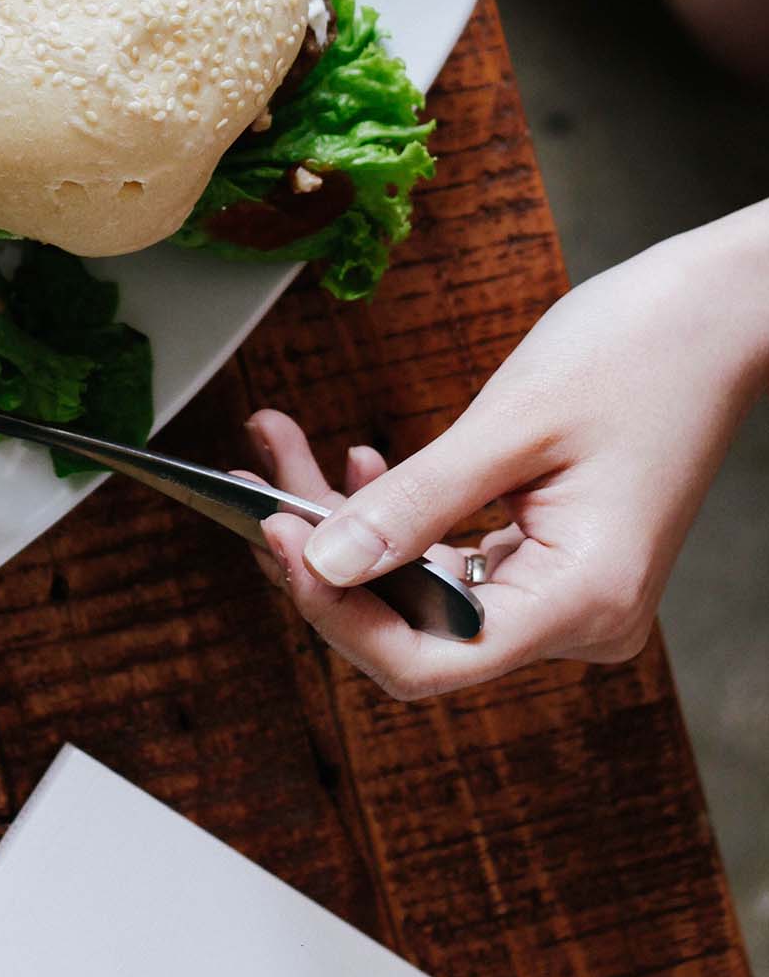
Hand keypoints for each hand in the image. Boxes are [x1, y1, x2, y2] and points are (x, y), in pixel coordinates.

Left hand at [249, 206, 768, 699]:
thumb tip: (319, 566)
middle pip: (414, 630)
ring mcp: (566, 596)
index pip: (426, 662)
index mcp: (581, 602)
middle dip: (325, 557)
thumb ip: (412, 504)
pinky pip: (452, 562)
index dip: (336, 612)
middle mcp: (578, 620)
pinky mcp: (553, 563)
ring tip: (282, 451)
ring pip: (422, 592)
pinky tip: (357, 465)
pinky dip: (399, 519)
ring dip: (348, 527)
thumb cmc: (641, 352)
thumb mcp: (509, 425)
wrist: (719, 314)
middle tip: (256, 480)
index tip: (275, 534)